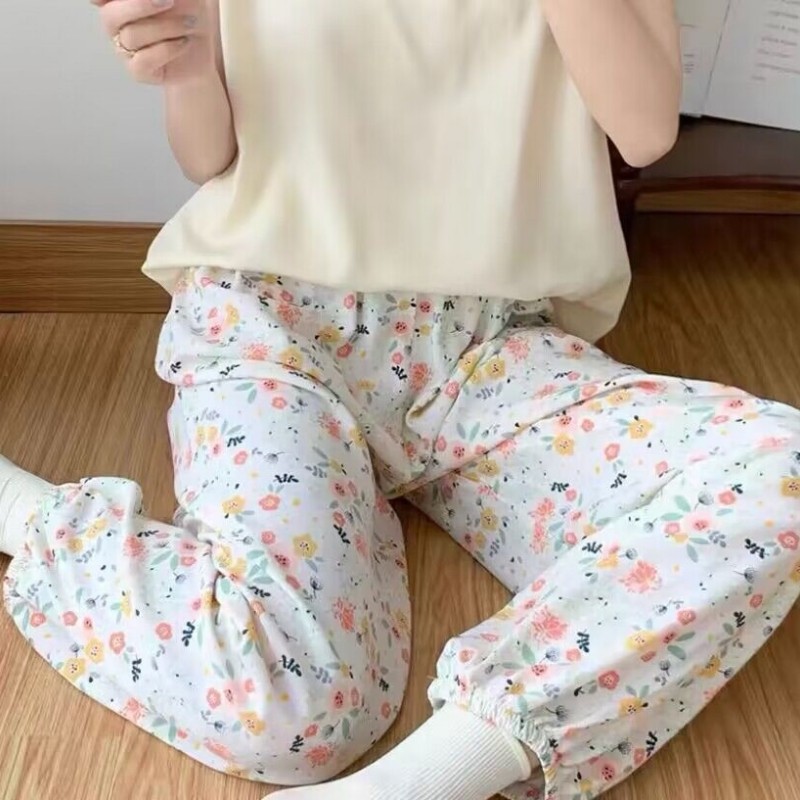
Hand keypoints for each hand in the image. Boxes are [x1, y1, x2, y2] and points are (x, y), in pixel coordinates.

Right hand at [92, 0, 215, 84]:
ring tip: (189, 23)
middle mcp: (116, 23)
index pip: (99, 1)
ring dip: (166, 27)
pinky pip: (143, 61)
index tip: (106, 0)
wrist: (209, 46)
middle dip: (140, 5)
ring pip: (131, 36)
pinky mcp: (138, 71)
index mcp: (119, 1)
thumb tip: (157, 0)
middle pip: (110, 16)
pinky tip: (184, 42)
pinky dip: (168, 49)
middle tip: (170, 1)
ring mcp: (125, 48)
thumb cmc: (190, 11)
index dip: (101, 0)